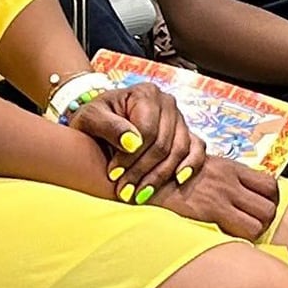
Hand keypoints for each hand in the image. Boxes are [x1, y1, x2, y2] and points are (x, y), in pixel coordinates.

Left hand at [79, 84, 196, 200]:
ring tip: (140, 194)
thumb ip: (109, 126)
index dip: (131, 157)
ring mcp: (179, 118)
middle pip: (163, 144)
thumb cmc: (94, 118)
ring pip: (179, 150)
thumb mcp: (90, 117)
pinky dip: (191, 165)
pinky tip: (178, 180)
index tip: (113, 174)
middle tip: (124, 191)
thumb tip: (132, 143)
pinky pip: (197, 149)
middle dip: (142, 171)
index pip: (147, 131)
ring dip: (160, 176)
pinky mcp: (185, 132)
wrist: (100, 121)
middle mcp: (167, 103)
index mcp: (145, 93)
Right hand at [159, 153, 282, 239]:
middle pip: (270, 206)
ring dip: (254, 232)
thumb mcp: (201, 167)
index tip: (260, 208)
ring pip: (260, 223)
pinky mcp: (209, 213)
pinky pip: (241, 233)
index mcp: (230, 168)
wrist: (144, 180)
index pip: (270, 185)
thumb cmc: (170, 177)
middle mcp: (229, 181)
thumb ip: (223, 178)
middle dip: (265, 220)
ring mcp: (220, 198)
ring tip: (239, 234)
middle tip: (251, 225)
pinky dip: (239, 241)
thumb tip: (240, 194)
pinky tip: (226, 241)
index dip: (270, 201)